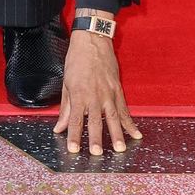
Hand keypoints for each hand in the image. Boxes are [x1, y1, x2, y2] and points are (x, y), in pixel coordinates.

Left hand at [53, 30, 140, 155]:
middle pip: (95, 121)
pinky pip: (124, 109)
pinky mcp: (118, 90)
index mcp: (79, 94)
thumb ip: (65, 108)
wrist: (92, 40)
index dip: (74, 136)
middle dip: (96, 138)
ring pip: (113, 117)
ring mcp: (109, 93)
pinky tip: (135, 134)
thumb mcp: (66, 83)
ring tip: (120, 149)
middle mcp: (95, 95)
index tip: (73, 150)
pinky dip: (130, 122)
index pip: (75, 120)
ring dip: (117, 134)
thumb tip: (59, 127)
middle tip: (98, 154)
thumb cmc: (76, 60)